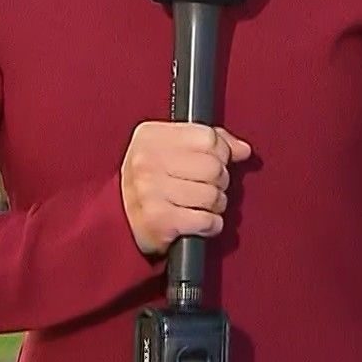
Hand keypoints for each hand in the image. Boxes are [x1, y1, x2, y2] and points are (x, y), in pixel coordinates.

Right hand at [120, 122, 252, 258]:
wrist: (118, 219)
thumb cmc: (150, 182)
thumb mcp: (171, 150)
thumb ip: (209, 143)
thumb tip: (242, 149)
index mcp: (151, 137)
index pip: (208, 137)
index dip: (220, 153)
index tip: (213, 162)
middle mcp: (147, 161)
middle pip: (214, 168)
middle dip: (219, 182)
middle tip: (206, 187)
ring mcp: (151, 191)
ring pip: (213, 196)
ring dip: (216, 205)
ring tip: (201, 205)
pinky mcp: (159, 220)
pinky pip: (207, 221)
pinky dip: (211, 225)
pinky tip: (199, 221)